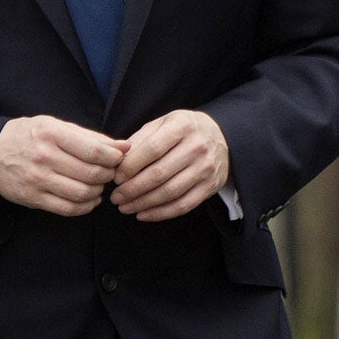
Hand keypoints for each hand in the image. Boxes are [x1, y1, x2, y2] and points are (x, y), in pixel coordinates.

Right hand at [0, 116, 127, 216]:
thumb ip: (91, 137)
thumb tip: (124, 146)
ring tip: (98, 185)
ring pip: (82, 193)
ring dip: (98, 191)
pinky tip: (89, 199)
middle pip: (91, 174)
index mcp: (51, 134)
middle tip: (109, 172)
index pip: (93, 150)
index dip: (113, 157)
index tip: (118, 158)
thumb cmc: (29, 136)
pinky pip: (68, 208)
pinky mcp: (33, 198)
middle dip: (108, 175)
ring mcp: (37, 180)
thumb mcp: (56, 126)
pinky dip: (86, 206)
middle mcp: (44, 157)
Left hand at [110, 110, 229, 221]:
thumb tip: (118, 161)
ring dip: (143, 204)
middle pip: (159, 173)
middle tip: (116, 197)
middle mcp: (197, 146)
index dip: (131, 166)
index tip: (116, 177)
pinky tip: (143, 214)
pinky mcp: (210, 187)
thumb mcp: (164, 123)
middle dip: (133, 189)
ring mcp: (206, 168)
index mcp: (182, 126)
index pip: (152, 149)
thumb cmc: (184, 131)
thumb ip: (141, 139)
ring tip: (125, 207)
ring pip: (170, 192)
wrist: (222, 137)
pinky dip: (161, 213)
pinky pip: (183, 205)